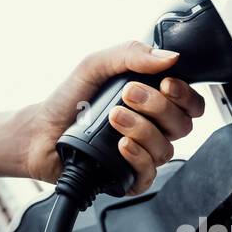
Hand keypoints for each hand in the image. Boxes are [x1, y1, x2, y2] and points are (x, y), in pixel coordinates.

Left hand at [21, 39, 205, 195]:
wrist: (40, 130)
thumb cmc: (69, 99)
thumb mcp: (96, 65)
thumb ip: (130, 54)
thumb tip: (170, 56)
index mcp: (152, 102)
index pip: (190, 104)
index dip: (185, 95)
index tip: (166, 84)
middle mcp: (152, 129)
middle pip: (182, 125)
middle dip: (158, 106)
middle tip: (128, 94)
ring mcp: (142, 154)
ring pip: (166, 149)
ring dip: (142, 129)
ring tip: (114, 117)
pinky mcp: (128, 177)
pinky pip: (149, 173)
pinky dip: (138, 157)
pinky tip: (121, 145)